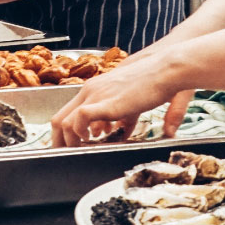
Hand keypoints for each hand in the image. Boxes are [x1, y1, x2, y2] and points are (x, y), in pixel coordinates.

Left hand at [49, 51, 186, 146]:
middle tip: (66, 154)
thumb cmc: (153, 83)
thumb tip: (118, 131)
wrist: (165, 69)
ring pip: (64, 121)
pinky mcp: (105, 102)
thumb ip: (123, 118)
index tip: (68, 146)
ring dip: (69, 141)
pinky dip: (80, 133)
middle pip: (59, 119)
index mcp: (94, 88)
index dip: (65, 132)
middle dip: (60, 141)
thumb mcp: (132, 103)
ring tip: (78, 152)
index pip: (67, 112)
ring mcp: (95, 95)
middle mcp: (90, 90)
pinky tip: (91, 140)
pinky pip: (80, 118)